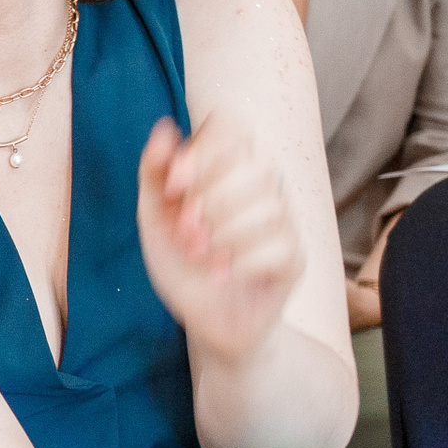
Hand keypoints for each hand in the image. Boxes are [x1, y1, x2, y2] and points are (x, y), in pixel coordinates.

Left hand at [138, 115, 303, 365]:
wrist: (200, 318)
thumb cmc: (181, 262)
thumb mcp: (154, 217)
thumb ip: (154, 173)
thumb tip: (164, 129)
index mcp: (227, 171)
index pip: (232, 129)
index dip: (203, 153)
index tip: (173, 187)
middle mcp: (262, 189)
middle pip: (253, 167)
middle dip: (208, 202)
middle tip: (185, 232)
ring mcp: (283, 223)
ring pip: (269, 207)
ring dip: (222, 235)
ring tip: (200, 256)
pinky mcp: (294, 259)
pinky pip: (280, 247)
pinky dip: (242, 262)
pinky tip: (223, 273)